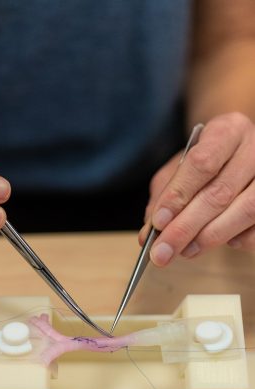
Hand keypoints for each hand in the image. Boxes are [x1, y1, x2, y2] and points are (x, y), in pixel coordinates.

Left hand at [139, 112, 254, 265]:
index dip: (178, 195)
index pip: (202, 162)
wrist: (240, 154)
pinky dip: (236, 240)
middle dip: (185, 227)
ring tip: (183, 251)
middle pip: (220, 192)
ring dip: (208, 237)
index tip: (158, 222)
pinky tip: (213, 241)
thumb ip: (163, 196)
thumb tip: (149, 234)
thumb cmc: (206, 162)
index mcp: (228, 130)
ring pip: (244, 212)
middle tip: (162, 252)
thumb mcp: (179, 168)